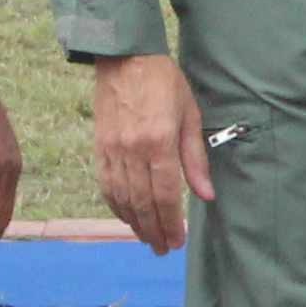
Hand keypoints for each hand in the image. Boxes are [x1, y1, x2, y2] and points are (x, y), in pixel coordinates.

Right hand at [93, 52, 211, 254]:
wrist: (125, 56)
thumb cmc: (164, 82)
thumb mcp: (189, 116)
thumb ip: (195, 158)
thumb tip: (205, 194)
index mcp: (158, 141)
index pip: (164, 195)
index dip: (171, 223)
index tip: (177, 241)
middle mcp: (132, 150)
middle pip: (142, 203)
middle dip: (154, 231)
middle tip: (164, 249)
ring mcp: (112, 150)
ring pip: (122, 199)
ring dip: (135, 224)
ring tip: (148, 239)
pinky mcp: (100, 147)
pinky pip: (107, 185)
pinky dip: (116, 206)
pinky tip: (127, 217)